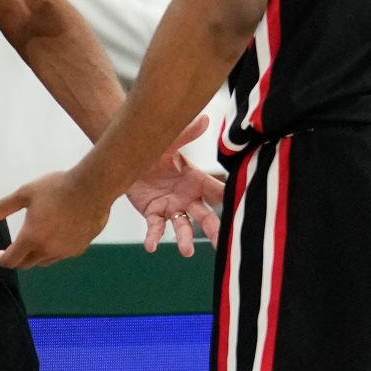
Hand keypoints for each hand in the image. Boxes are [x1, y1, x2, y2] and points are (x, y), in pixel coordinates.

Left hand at [0, 169, 111, 269]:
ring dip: (36, 256)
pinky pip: (62, 254)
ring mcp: (66, 251)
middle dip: (18, 259)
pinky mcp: (80, 248)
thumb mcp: (25, 193)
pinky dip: (54, 250)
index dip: (2, 259)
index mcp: (32, 238)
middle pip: (28, 264)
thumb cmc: (56, 188)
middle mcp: (48, 250)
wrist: (92, 188)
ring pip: (46, 261)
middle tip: (14, 249)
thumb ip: (3, 207)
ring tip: (35, 242)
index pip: (12, 260)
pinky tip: (56, 237)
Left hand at [125, 116, 224, 255]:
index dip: (228, 200)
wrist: (129, 157)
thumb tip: (205, 118)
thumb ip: (186, 134)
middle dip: (214, 229)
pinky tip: (151, 247)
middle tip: (223, 244)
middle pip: (205, 216)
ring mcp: (171, 207)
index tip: (241, 211)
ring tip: (187, 252)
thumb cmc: (154, 149)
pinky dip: (153, 238)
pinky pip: (155, 228)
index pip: (216, 191)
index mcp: (196, 179)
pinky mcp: (153, 213)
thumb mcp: (169, 142)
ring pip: (182, 226)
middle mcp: (187, 197)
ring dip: (185, 239)